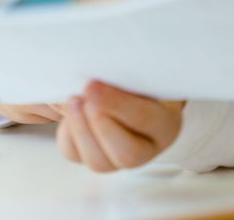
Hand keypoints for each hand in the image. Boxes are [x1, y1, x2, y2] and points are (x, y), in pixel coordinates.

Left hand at [56, 80, 185, 171]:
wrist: (125, 85)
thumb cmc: (136, 75)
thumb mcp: (139, 72)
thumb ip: (125, 75)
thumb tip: (99, 77)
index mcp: (166, 124)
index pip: (145, 120)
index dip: (118, 104)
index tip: (94, 85)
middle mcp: (147, 149)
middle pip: (127, 155)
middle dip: (101, 125)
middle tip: (84, 96)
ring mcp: (118, 159)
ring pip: (99, 162)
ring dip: (80, 129)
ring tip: (74, 100)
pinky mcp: (92, 157)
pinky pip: (74, 154)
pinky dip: (68, 133)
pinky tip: (70, 110)